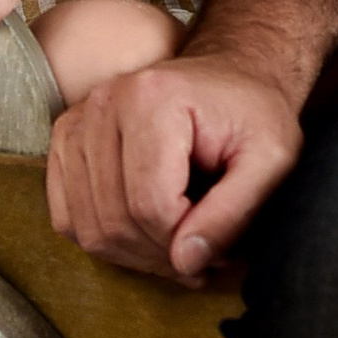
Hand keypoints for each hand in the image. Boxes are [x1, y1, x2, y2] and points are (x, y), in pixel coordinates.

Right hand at [46, 53, 303, 282]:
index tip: (221, 249)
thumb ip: (232, 213)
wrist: (234, 74)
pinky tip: (145, 235)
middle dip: (161, 256)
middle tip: (201, 258)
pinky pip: (66, 217)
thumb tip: (185, 263)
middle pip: (114, 220)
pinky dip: (104, 240)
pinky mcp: (68, 140)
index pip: (150, 206)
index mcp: (152, 100)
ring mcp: (78, 121)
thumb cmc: (256, 114)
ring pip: (87, 227)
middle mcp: (105, 104)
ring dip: (134, 255)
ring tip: (177, 248)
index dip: (185, 244)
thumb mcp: (271, 160)